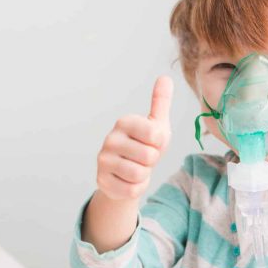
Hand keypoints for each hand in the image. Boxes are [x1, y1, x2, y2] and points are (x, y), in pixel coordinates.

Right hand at [96, 76, 172, 200]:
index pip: (156, 136)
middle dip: (152, 162)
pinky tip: (128, 180)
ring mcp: (103, 160)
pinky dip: (136, 188)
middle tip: (143, 158)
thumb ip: (160, 102)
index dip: (160, 144)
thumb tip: (166, 77)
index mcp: (124, 122)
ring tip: (136, 168)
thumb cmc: (144, 145)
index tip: (151, 143)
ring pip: (139, 174)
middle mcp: (110, 138)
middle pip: (149, 157)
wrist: (126, 173)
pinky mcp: (101, 180)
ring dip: (144, 175)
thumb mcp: (157, 125)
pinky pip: (131, 190)